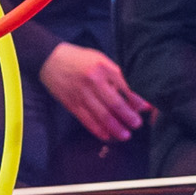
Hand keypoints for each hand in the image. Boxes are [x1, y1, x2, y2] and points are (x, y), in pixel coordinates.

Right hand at [39, 42, 154, 142]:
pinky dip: (97, 130)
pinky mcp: (71, 103)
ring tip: (125, 135)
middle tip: (137, 124)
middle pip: (114, 103)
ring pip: (101, 115)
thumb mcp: (99, 59)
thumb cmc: (78, 58)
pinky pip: (87, 120)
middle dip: (128, 116)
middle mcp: (93, 80)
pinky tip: (106, 136)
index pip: (124, 85)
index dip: (136, 99)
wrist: (49, 59)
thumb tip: (133, 92)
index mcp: (103, 67)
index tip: (146, 108)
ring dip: (115, 127)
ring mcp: (81, 93)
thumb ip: (115, 74)